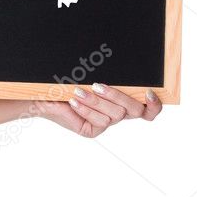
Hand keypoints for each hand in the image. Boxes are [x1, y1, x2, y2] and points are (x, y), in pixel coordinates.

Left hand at [34, 84, 162, 138]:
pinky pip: (98, 122)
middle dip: (117, 96)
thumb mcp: (90, 75)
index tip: (148, 92)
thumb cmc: (67, 80)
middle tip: (97, 85)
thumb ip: (108, 75)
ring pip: (115, 115)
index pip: (148, 110)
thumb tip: (124, 66)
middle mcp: (116, 113)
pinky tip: (73, 101)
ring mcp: (104, 123)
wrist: (42, 93)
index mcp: (120, 100)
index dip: (154, 104)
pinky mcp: (91, 131)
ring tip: (78, 91)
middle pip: (135, 111)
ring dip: (96, 101)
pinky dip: (85, 109)